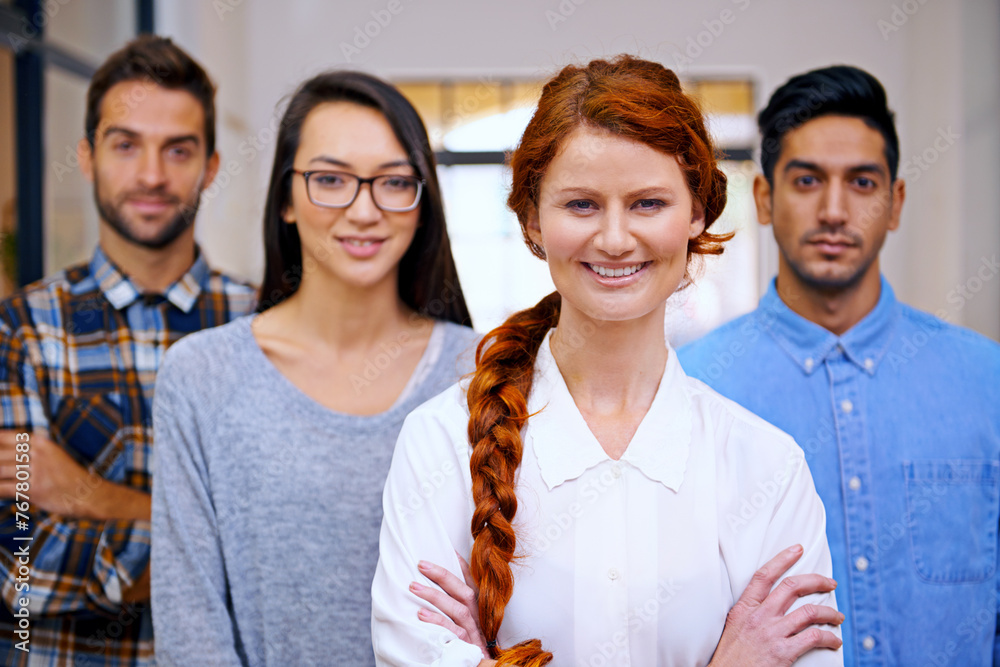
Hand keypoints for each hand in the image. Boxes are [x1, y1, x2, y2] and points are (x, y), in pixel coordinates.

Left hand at [0, 429, 96, 515]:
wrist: (87, 493)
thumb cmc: (68, 475)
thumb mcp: (52, 453)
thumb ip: (30, 449)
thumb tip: (3, 450)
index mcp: (40, 442)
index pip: (4, 438)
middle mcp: (37, 454)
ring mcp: (36, 471)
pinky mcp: (34, 489)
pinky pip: (4, 488)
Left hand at [409, 554, 488, 657]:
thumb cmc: (469, 645)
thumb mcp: (466, 623)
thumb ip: (455, 606)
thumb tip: (432, 587)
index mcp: (479, 609)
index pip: (471, 582)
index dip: (461, 565)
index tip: (448, 549)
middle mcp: (478, 618)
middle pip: (464, 591)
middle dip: (442, 575)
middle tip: (421, 564)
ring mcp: (474, 633)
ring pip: (458, 610)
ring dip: (434, 596)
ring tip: (413, 587)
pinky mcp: (468, 647)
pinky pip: (453, 632)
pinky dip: (437, 621)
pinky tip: (421, 614)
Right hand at [708, 544, 843, 666]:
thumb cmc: (731, 657)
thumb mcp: (734, 626)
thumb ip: (751, 613)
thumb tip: (771, 605)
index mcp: (744, 608)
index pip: (764, 575)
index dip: (782, 559)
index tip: (797, 549)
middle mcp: (759, 617)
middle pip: (792, 587)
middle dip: (816, 581)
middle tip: (830, 583)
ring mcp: (772, 633)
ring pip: (809, 612)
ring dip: (829, 612)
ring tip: (837, 617)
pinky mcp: (783, 652)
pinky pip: (814, 638)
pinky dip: (829, 638)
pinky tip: (834, 641)